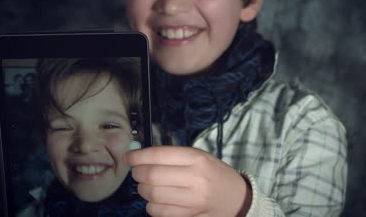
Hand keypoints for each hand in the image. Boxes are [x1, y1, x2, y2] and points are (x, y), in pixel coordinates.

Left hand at [124, 146, 251, 216]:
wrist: (237, 198)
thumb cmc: (214, 173)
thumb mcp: (200, 157)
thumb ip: (173, 156)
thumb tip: (140, 158)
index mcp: (197, 159)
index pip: (159, 155)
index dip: (138, 156)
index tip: (128, 157)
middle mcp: (195, 179)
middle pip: (152, 176)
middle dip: (137, 174)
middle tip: (137, 173)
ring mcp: (193, 201)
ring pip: (152, 195)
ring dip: (143, 190)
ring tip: (147, 187)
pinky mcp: (189, 216)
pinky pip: (158, 212)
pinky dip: (151, 206)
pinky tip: (156, 201)